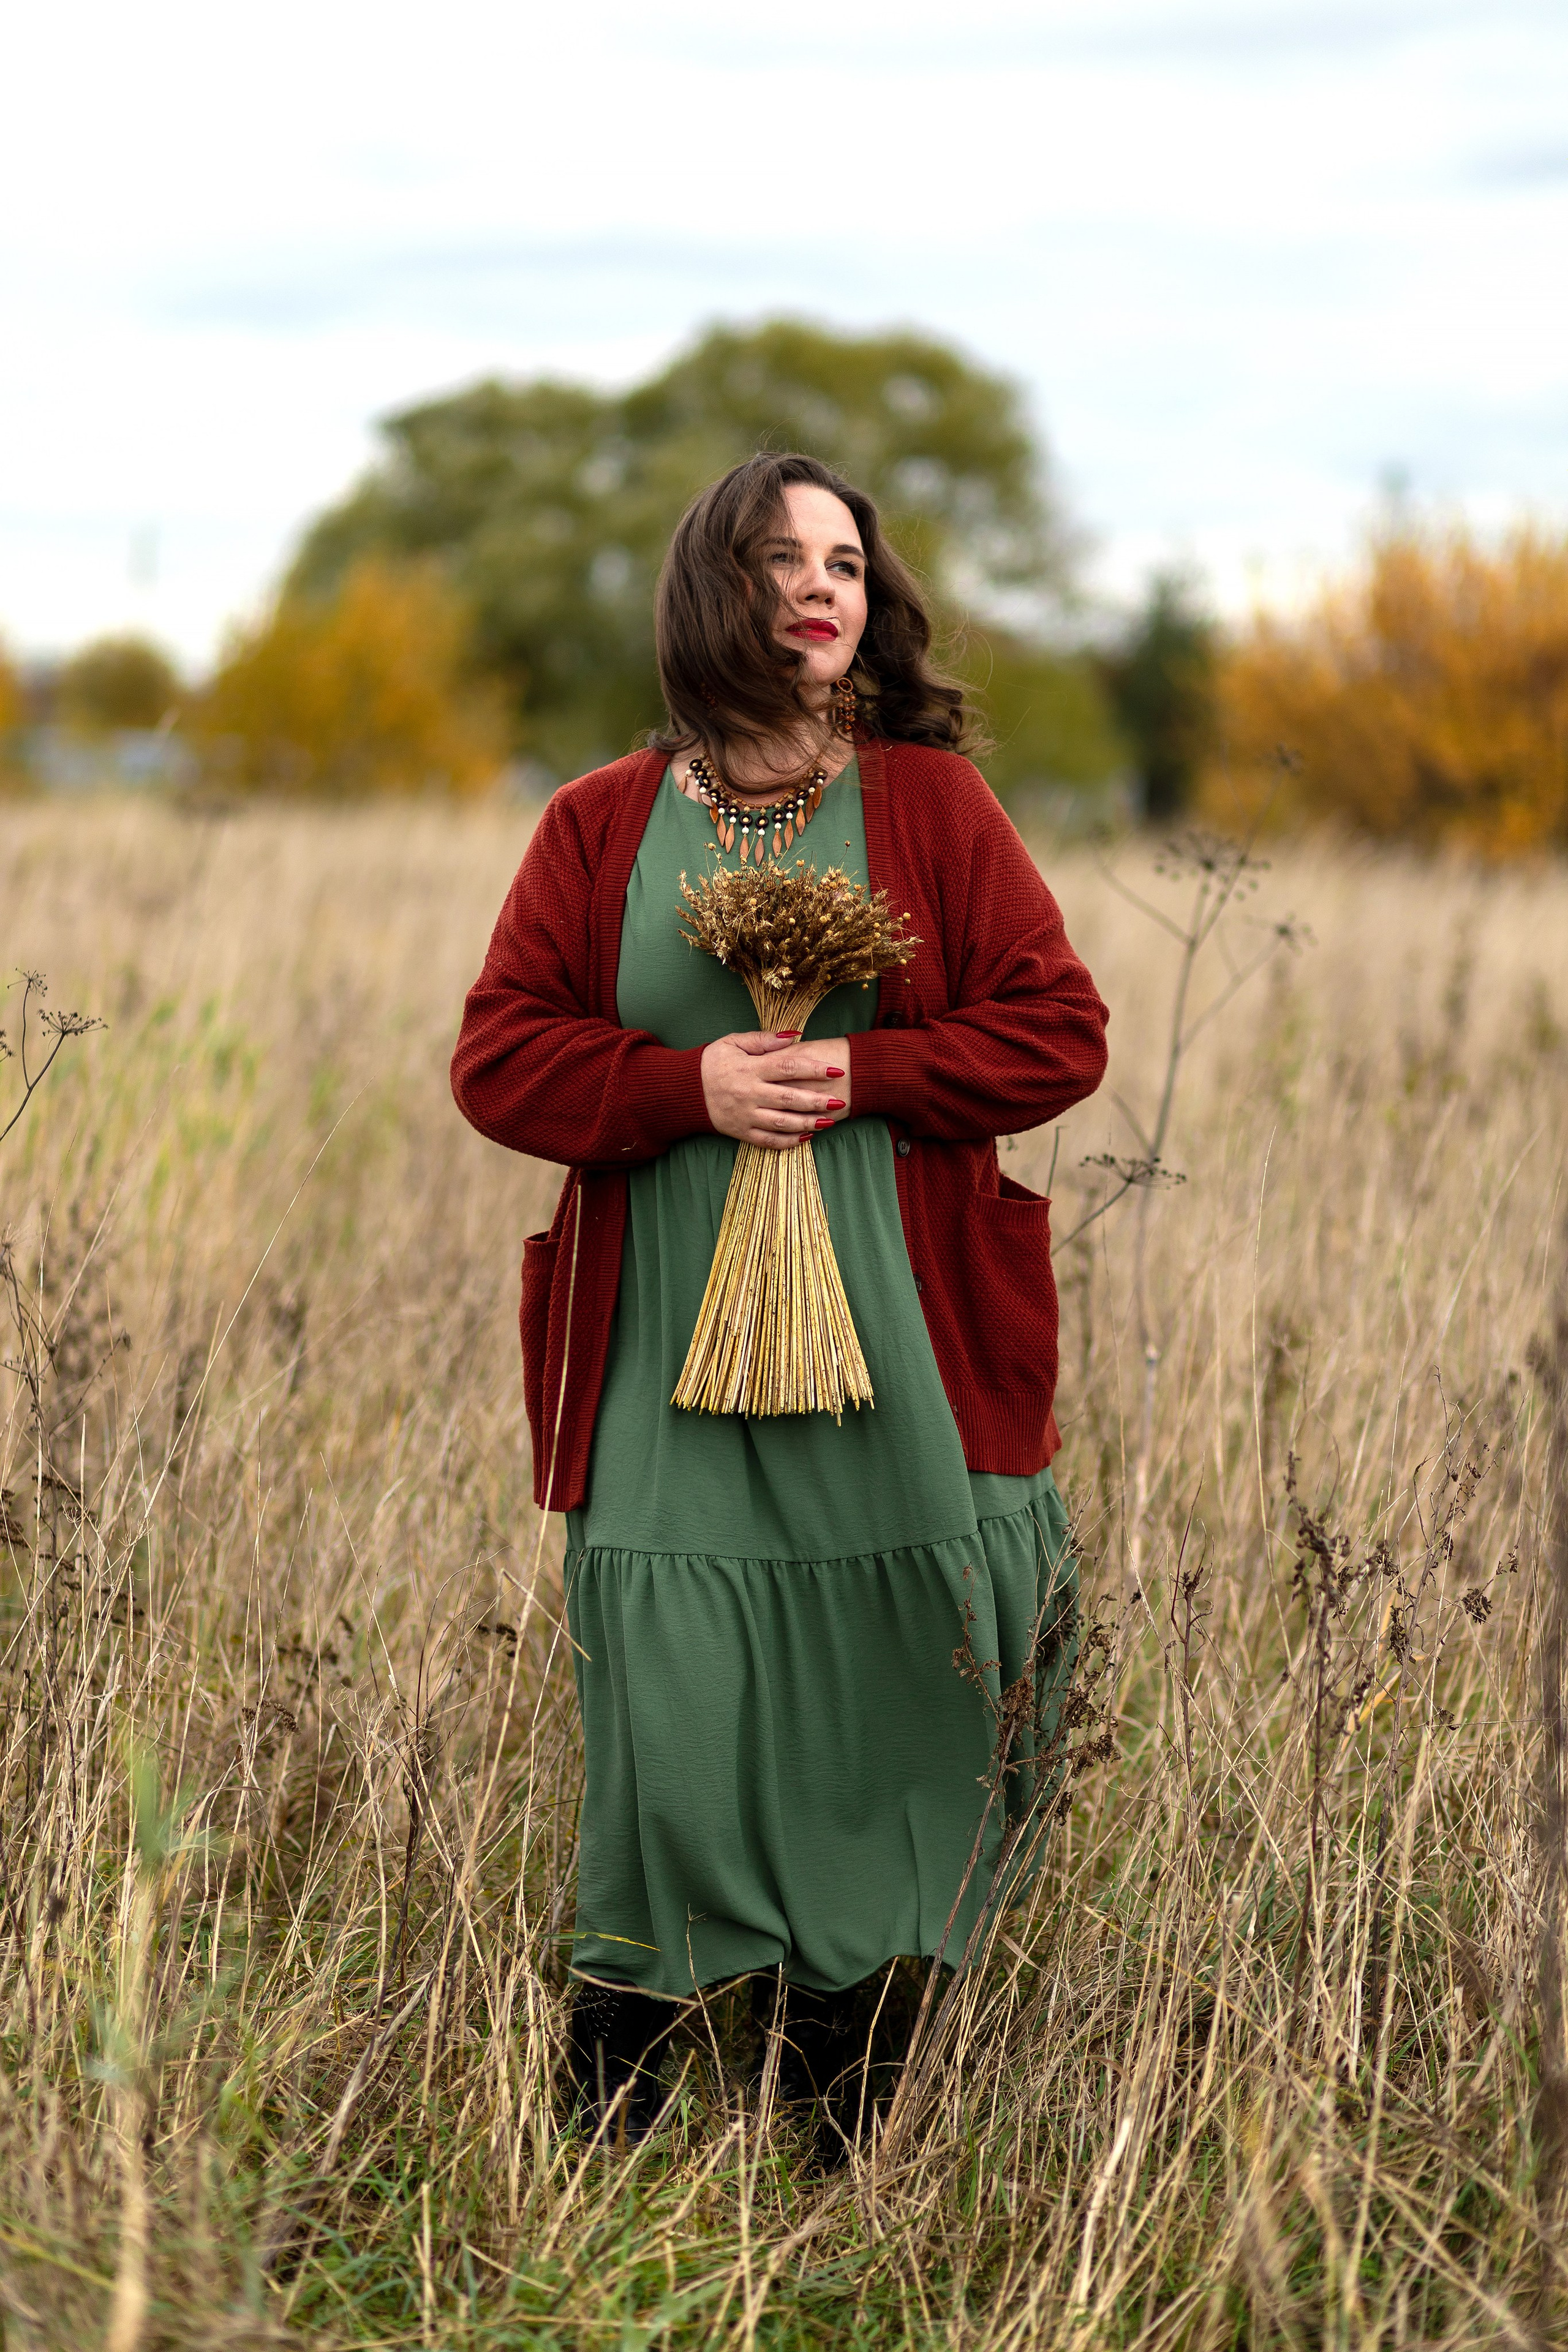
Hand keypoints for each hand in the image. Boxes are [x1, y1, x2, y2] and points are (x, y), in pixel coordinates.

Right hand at [700, 1032, 852, 1150]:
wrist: (684, 1089)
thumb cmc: (713, 1062)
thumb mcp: (734, 1042)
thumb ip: (764, 1039)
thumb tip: (795, 1035)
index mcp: (749, 1068)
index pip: (788, 1067)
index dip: (814, 1069)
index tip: (835, 1070)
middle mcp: (749, 1093)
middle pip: (789, 1098)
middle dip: (817, 1101)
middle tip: (839, 1101)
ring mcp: (745, 1115)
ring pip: (782, 1123)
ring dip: (808, 1123)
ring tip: (830, 1121)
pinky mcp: (740, 1132)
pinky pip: (768, 1141)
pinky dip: (788, 1141)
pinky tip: (806, 1137)